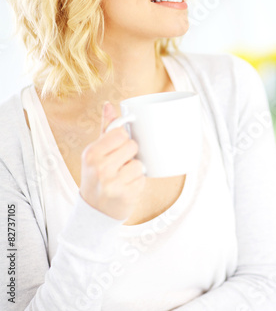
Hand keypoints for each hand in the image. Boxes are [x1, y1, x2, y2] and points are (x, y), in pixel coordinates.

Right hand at [79, 101, 145, 219]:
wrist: (93, 211)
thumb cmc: (97, 176)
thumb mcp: (96, 152)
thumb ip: (106, 129)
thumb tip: (109, 105)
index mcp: (92, 153)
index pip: (121, 133)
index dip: (124, 139)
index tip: (119, 146)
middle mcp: (100, 167)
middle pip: (132, 146)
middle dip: (130, 154)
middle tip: (120, 164)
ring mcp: (112, 183)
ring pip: (139, 164)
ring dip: (135, 170)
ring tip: (123, 176)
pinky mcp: (126, 196)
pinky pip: (143, 179)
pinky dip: (138, 182)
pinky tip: (126, 187)